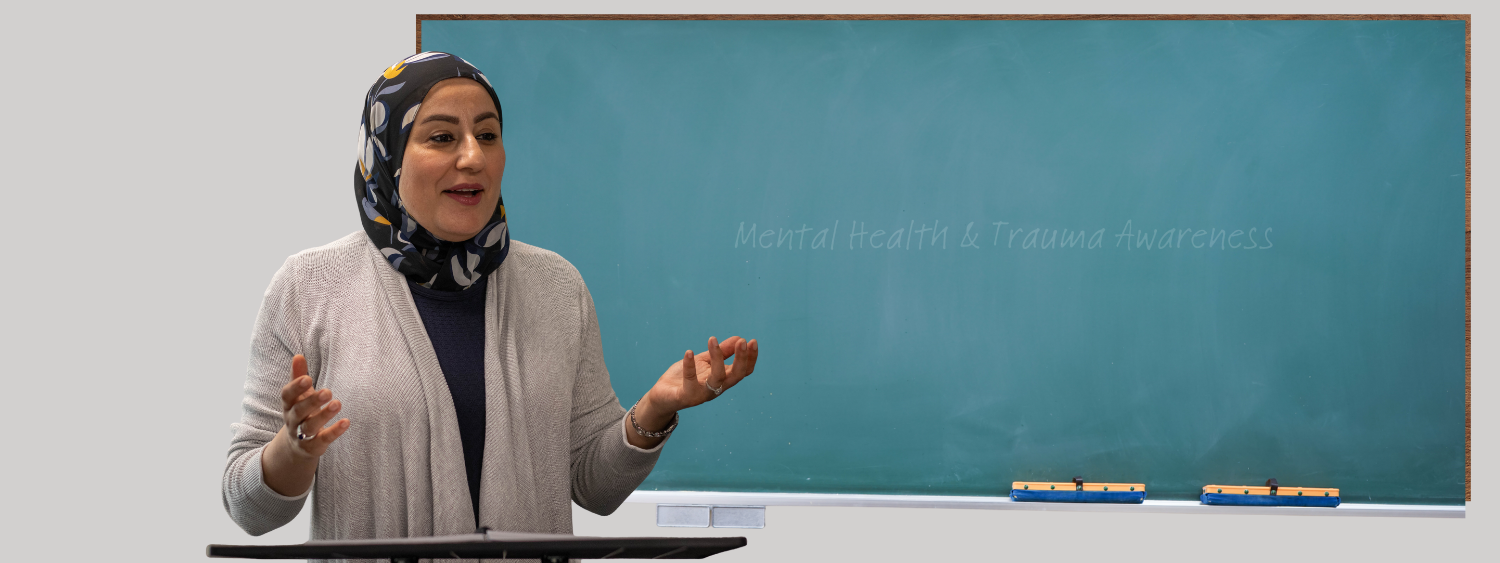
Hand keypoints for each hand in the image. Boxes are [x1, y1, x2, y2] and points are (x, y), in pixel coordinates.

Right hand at [277, 354, 348, 457]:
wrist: (296, 445)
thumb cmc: (302, 412)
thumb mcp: (299, 395)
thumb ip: (298, 376)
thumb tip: (298, 355)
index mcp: (289, 405)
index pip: (287, 395)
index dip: (295, 387)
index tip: (308, 378)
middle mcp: (292, 420)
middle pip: (299, 411)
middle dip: (312, 401)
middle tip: (328, 391)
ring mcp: (301, 435)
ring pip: (310, 427)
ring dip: (324, 415)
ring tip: (338, 404)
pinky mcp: (312, 447)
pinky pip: (323, 440)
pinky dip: (334, 432)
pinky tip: (346, 422)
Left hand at [643, 336, 758, 417]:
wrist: (662, 396)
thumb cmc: (684, 378)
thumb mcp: (704, 361)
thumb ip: (722, 352)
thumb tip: (740, 338)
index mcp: (722, 380)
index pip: (743, 371)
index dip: (751, 358)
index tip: (753, 341)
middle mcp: (716, 388)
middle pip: (736, 376)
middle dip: (742, 359)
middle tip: (743, 342)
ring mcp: (702, 394)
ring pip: (717, 378)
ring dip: (717, 358)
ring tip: (712, 339)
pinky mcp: (686, 396)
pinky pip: (690, 382)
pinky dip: (690, 366)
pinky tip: (689, 352)